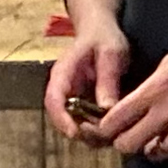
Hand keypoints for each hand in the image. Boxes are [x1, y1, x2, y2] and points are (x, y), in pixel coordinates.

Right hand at [46, 22, 129, 144]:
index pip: (53, 100)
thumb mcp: (110, 54)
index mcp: (62, 74)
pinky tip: (115, 127)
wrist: (101, 31)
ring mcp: (71, 98)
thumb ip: (107, 80)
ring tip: (114, 132)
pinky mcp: (82, 104)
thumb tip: (107, 109)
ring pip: (74, 124)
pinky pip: (86, 122)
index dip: (61, 119)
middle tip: (105, 136)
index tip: (75, 133)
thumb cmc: (104, 38)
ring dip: (91, 134)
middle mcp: (63, 90)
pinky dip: (98, 129)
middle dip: (81, 132)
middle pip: (62, 119)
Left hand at [103, 34, 167, 161]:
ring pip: (152, 154)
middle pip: (127, 144)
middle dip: (123, 142)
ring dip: (148, 148)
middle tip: (127, 135)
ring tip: (152, 137)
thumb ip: (151, 85)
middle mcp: (167, 113)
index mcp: (156, 89)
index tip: (107, 125)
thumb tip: (135, 101)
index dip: (106, 127)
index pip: (115, 120)